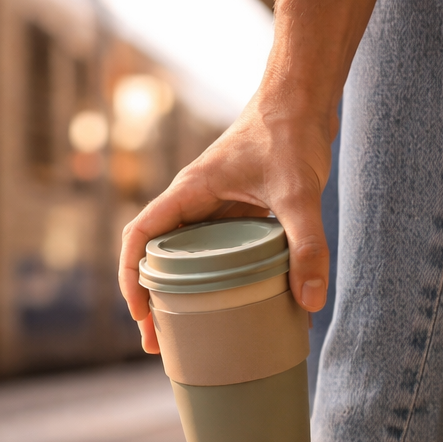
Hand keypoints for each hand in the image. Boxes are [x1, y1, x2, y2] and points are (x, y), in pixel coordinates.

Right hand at [117, 105, 334, 353]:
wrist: (304, 96)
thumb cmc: (290, 131)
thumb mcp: (300, 192)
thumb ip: (307, 246)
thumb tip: (311, 302)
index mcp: (188, 192)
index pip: (139, 235)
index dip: (130, 276)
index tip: (140, 313)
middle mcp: (193, 202)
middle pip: (155, 256)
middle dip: (151, 300)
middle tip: (158, 345)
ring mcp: (214, 207)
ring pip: (183, 257)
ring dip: (178, 295)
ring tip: (186, 337)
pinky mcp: (236, 211)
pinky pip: (215, 252)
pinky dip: (213, 280)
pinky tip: (232, 306)